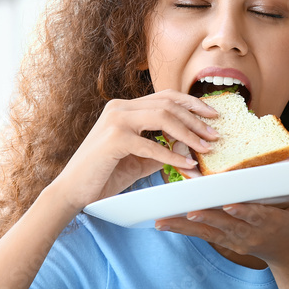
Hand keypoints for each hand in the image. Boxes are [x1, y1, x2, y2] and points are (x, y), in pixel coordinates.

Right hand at [48, 90, 219, 211]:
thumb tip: (190, 150)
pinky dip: (172, 156)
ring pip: (163, 117)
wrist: (72, 191)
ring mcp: (116, 121)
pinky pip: (152, 145)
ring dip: (189, 133)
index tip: (213, 115)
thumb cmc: (105, 174)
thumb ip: (162, 150)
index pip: (165, 97)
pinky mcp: (113, 140)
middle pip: (169, 104)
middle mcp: (120, 108)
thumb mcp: (140, 159)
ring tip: (206, 148)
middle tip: (216, 134)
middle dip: (197, 119)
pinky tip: (187, 166)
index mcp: (125, 107)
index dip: (192, 104)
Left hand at [155, 191, 288, 271]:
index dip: (244, 211)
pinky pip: (200, 233)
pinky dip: (181, 227)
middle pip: (225, 222)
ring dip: (185, 223)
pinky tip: (161, 222)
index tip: (230, 204)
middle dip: (207, 215)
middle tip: (189, 209)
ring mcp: (234, 238)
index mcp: (270, 222)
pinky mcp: (224, 239)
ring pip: (207, 229)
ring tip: (163, 219)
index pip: (256, 215)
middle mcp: (249, 232)